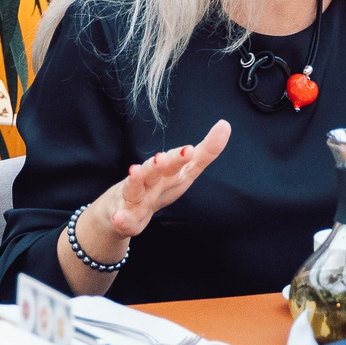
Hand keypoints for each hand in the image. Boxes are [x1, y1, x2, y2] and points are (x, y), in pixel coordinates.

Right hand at [89, 119, 232, 245]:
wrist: (119, 209)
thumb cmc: (157, 187)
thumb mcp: (184, 172)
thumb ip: (205, 152)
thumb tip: (225, 124)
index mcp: (167, 172)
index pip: (177, 162)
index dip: (182, 157)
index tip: (189, 150)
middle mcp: (150, 180)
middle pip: (155, 171)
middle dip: (160, 164)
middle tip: (162, 157)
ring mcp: (135, 197)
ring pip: (135, 188)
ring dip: (136, 179)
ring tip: (135, 170)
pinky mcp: (124, 218)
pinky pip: (123, 220)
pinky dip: (121, 219)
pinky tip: (119, 218)